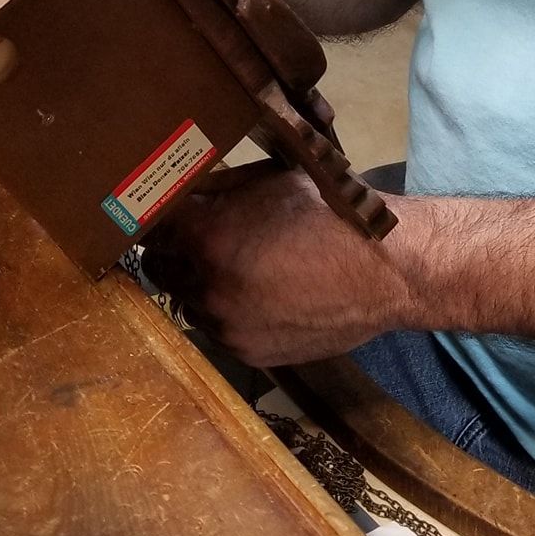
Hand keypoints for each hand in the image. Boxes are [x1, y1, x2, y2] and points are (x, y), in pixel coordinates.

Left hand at [141, 162, 424, 366]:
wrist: (383, 271)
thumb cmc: (328, 214)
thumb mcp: (267, 182)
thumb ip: (216, 188)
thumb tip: (181, 191)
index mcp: (208, 238)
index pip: (150, 226)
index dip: (158, 214)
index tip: (164, 210)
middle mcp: (208, 287)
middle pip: (159, 267)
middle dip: (173, 250)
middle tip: (197, 236)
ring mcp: (226, 326)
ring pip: (187, 301)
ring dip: (199, 283)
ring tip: (237, 266)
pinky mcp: (247, 353)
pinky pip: (218, 329)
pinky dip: (227, 310)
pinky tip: (258, 292)